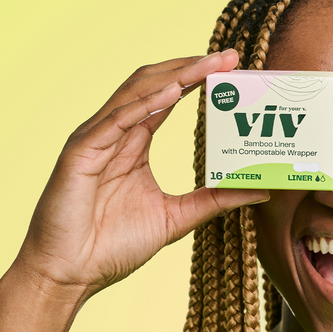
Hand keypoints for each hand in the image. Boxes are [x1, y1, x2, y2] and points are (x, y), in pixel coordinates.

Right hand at [15, 49, 266, 300]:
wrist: (72, 274)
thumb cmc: (112, 247)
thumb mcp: (177, 219)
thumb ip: (215, 201)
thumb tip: (261, 191)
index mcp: (133, 145)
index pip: (167, 99)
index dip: (197, 79)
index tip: (231, 69)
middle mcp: (115, 134)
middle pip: (155, 85)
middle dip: (192, 67)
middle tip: (230, 58)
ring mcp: (96, 139)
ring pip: (136, 93)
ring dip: (174, 76)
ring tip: (209, 65)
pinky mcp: (81, 152)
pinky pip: (116, 120)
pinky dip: (144, 103)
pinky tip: (172, 91)